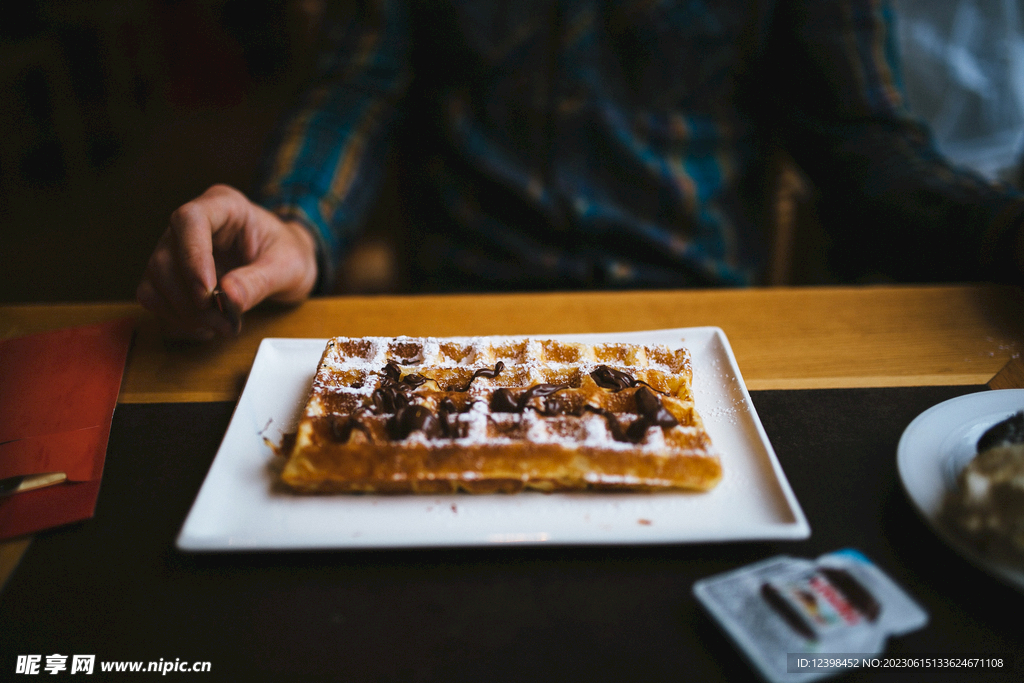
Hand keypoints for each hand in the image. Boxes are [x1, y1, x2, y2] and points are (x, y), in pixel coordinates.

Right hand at [137, 185, 316, 338]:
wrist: (286, 265)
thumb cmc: (289, 255)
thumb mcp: (288, 267)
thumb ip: (260, 280)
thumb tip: (227, 297)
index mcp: (224, 205)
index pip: (190, 220)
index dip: (193, 257)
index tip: (208, 293)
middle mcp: (192, 224)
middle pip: (166, 257)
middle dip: (192, 299)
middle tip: (225, 323)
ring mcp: (176, 248)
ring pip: (155, 279)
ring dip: (184, 312)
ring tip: (221, 327)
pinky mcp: (170, 274)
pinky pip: (153, 296)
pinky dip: (175, 318)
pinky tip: (205, 326)